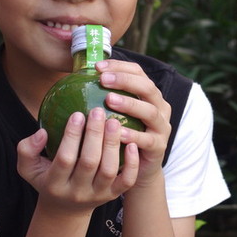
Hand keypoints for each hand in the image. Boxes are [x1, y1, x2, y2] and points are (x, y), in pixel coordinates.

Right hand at [17, 108, 139, 211]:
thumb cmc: (46, 178)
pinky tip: (132, 143)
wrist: (65, 209)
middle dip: (95, 135)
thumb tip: (42, 132)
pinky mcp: (113, 195)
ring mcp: (97, 195)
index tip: (77, 114)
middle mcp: (77, 192)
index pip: (65, 159)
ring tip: (114, 121)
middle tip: (98, 111)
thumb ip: (27, 149)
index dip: (72, 136)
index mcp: (55, 184)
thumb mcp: (27, 167)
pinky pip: (127, 181)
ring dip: (112, 144)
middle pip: (89, 163)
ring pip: (109, 170)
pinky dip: (132, 163)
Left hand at [96, 59, 170, 186]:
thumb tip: (75, 80)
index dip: (119, 66)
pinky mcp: (159, 147)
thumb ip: (102, 98)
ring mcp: (161, 128)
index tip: (97, 67)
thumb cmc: (121, 138)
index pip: (138, 72)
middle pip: (147, 87)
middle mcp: (159, 108)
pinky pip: (147, 140)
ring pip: (149, 111)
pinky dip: (132, 135)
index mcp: (149, 95)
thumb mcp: (115, 115)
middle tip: (103, 80)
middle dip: (125, 80)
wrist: (139, 169)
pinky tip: (117, 132)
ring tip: (109, 100)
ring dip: (129, 104)